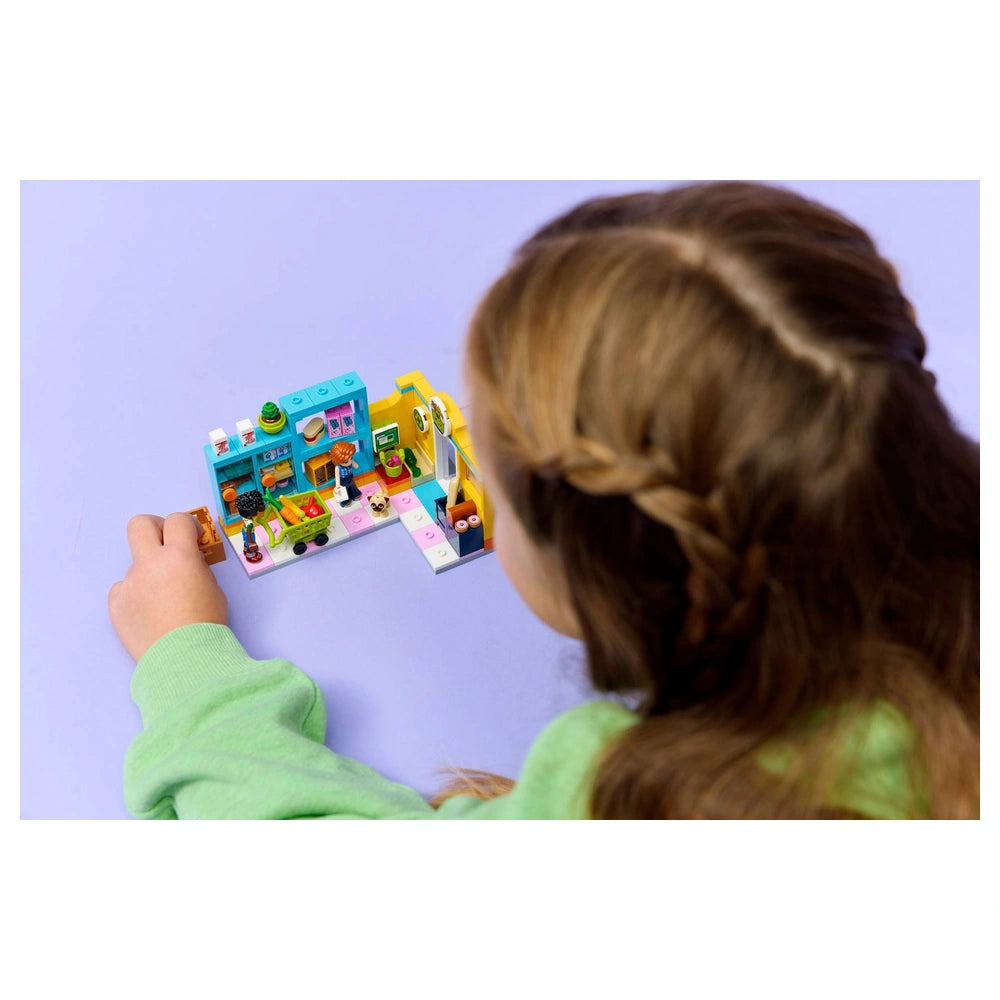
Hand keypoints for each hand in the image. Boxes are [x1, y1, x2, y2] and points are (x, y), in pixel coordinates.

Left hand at [109, 513, 228, 661]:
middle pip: (140, 524)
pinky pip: (125, 589)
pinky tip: (150, 614)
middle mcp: (150, 564)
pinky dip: (137, 596)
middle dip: (155, 527)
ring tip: (165, 601)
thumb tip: (186, 561)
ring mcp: (129, 583)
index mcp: (179, 556)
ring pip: (137, 565)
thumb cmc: (205, 625)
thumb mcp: (213, 588)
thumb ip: (196, 567)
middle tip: (166, 543)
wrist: (183, 659)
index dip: (187, 526)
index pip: (177, 520)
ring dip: (150, 573)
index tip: (193, 538)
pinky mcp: (116, 604)